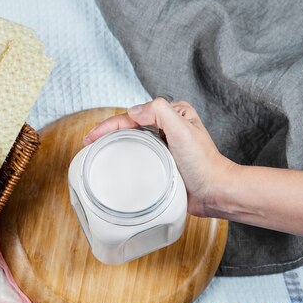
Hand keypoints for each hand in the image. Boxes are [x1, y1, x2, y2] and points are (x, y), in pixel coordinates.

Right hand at [83, 98, 236, 216]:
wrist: (214, 192)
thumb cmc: (203, 163)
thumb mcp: (183, 129)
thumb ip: (160, 112)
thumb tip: (132, 111)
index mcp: (173, 114)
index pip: (134, 115)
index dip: (110, 124)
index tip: (93, 136)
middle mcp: (167, 127)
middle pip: (130, 126)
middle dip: (107, 132)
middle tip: (88, 143)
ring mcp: (163, 146)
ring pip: (132, 140)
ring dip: (113, 144)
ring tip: (95, 152)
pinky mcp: (161, 162)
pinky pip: (137, 156)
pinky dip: (123, 157)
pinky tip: (113, 164)